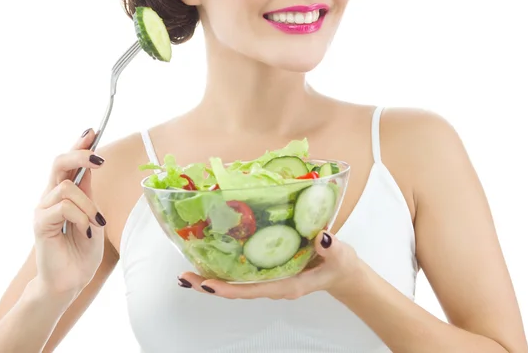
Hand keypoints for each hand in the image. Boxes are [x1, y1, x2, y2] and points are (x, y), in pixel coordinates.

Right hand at [32, 129, 107, 298]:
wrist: (70, 281)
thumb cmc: (82, 250)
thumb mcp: (93, 214)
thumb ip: (89, 191)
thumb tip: (92, 163)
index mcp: (64, 193)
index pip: (68, 162)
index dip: (79, 144)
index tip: (93, 130)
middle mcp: (50, 197)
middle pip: (58, 162)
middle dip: (79, 154)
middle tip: (99, 158)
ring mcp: (43, 209)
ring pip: (67, 187)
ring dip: (88, 205)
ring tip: (95, 224)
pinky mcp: (40, 224)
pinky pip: (63, 208)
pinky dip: (81, 218)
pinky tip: (86, 232)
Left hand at [178, 230, 358, 299]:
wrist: (342, 273)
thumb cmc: (341, 265)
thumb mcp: (341, 256)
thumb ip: (332, 247)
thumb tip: (321, 236)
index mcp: (287, 285)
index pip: (251, 290)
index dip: (228, 289)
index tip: (207, 283)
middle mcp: (273, 285)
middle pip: (236, 290)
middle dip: (210, 285)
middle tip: (185, 276)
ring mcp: (270, 279)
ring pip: (237, 283)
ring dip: (213, 277)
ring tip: (189, 270)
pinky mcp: (270, 269)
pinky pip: (243, 273)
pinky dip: (226, 267)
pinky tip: (212, 257)